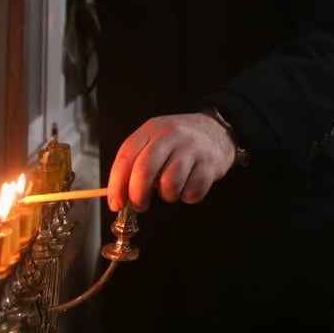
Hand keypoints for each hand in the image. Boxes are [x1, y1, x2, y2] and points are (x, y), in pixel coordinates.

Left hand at [107, 112, 236, 212]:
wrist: (217, 130)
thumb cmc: (179, 141)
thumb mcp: (155, 139)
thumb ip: (137, 162)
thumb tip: (119, 196)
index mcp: (152, 129)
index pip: (126, 156)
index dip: (116, 184)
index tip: (116, 203)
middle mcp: (171, 135)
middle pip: (144, 171)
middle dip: (137, 196)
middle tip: (140, 205)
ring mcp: (192, 149)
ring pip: (169, 184)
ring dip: (167, 195)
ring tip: (171, 189)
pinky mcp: (210, 164)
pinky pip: (192, 192)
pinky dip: (188, 196)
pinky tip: (189, 186)